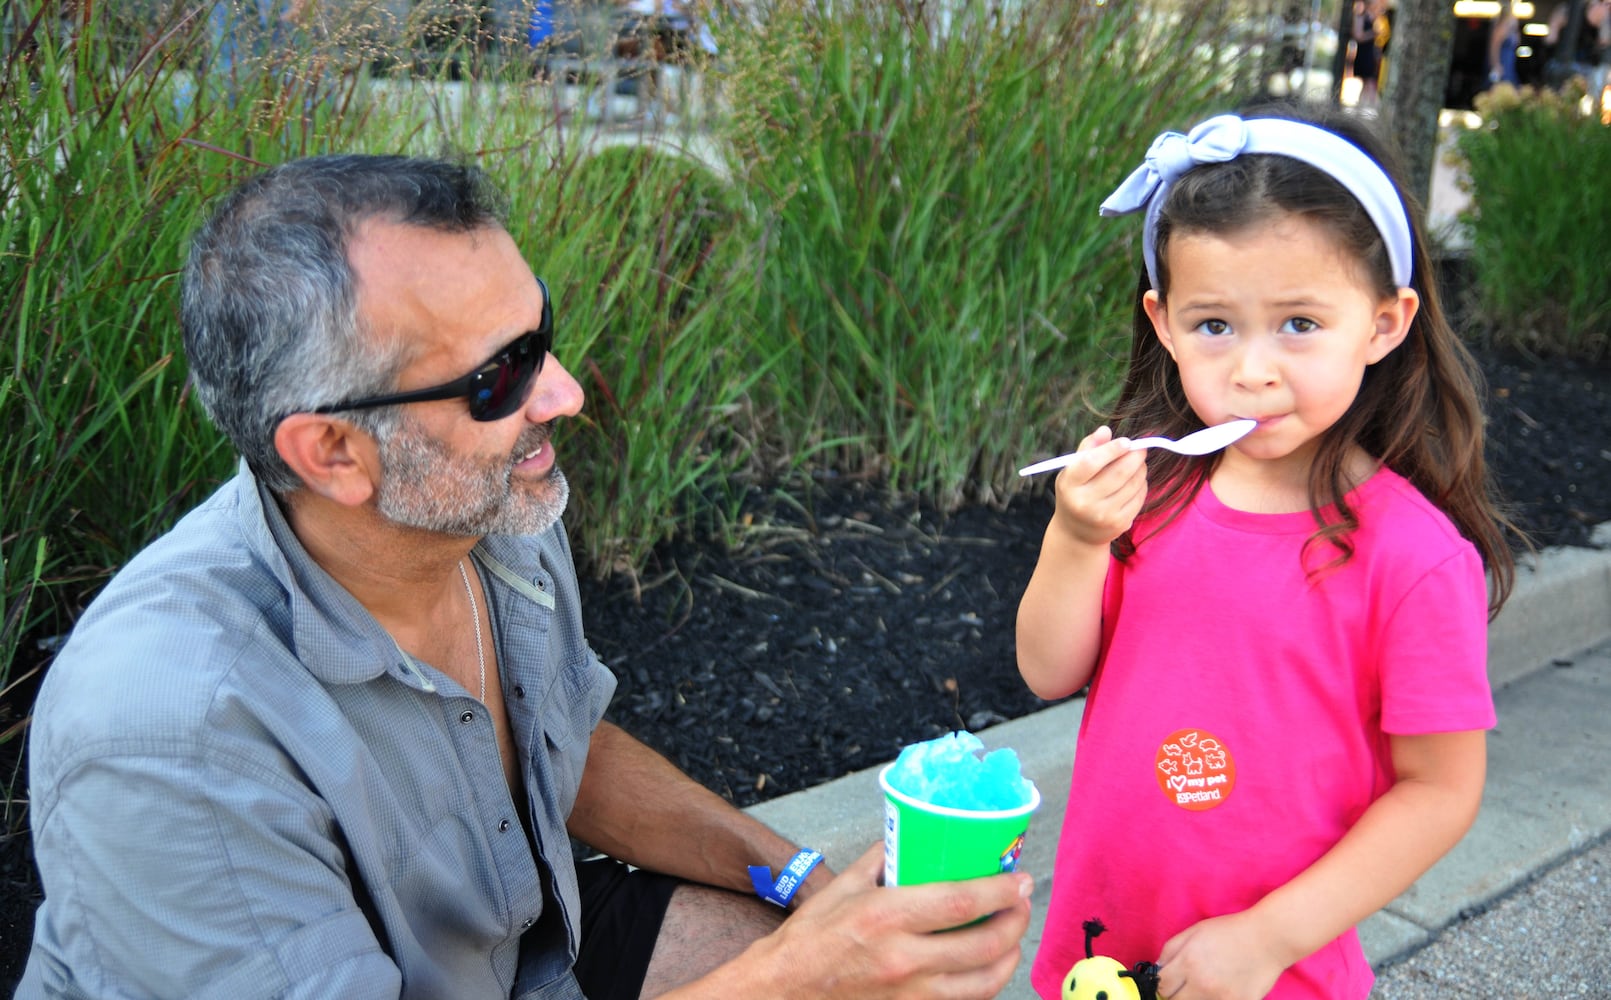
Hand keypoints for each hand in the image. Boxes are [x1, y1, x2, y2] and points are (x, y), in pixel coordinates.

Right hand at [741, 843, 1032, 998]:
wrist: (785, 990)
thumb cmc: (811, 937)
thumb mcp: (844, 887)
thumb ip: (882, 859)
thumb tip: (912, 834)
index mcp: (886, 917)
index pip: (960, 903)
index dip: (999, 891)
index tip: (1018, 880)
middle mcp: (903, 958)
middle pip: (983, 945)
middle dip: (1015, 922)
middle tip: (1022, 904)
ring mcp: (909, 994)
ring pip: (983, 983)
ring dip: (1008, 957)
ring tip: (1012, 937)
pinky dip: (983, 984)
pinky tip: (987, 966)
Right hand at [1048, 425, 1147, 548]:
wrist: (1077, 533)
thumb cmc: (1076, 492)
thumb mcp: (1072, 471)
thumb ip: (1088, 448)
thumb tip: (1106, 430)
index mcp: (1069, 484)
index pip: (1091, 462)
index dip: (1111, 449)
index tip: (1126, 441)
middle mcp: (1084, 502)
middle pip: (1118, 473)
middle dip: (1135, 456)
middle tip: (1141, 448)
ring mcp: (1103, 515)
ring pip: (1133, 484)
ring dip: (1141, 469)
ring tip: (1138, 463)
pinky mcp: (1120, 523)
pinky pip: (1139, 497)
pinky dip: (1142, 484)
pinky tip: (1136, 481)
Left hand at [1153, 911, 1288, 999]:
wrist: (1268, 939)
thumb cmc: (1230, 931)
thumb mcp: (1195, 931)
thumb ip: (1171, 950)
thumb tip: (1158, 969)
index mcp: (1188, 962)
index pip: (1161, 986)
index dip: (1162, 984)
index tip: (1169, 982)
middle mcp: (1201, 983)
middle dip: (1175, 994)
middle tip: (1186, 986)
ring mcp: (1221, 998)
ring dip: (1194, 999)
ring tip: (1205, 986)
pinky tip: (1222, 990)